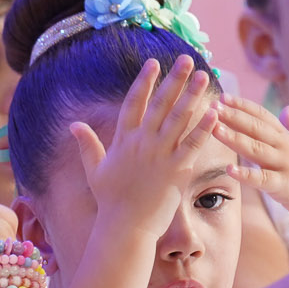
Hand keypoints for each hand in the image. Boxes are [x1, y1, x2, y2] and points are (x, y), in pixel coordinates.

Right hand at [70, 55, 220, 243]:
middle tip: (187, 59)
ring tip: (204, 75)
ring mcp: (160, 156)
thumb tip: (73, 124)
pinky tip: (214, 111)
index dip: (144, 81)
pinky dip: (204, 128)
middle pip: (160, 104)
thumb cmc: (110, 201)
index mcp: (123, 141)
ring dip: (192, 95)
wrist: (124, 228)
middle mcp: (142, 144)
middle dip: (174, 80)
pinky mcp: (176, 171)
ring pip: (178, 119)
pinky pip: (193, 145)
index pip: (134, 103)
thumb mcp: (95, 170)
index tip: (154, 62)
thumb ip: (87, 145)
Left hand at [213, 97, 288, 236]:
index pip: (263, 117)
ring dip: (235, 138)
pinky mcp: (288, 188)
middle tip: (212, 105)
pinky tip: (230, 170)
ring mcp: (288, 167)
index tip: (223, 96)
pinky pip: (264, 180)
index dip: (243, 106)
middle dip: (233, 116)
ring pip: (257, 149)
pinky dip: (247, 175)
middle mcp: (287, 149)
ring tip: (215, 129)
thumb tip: (288, 109)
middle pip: (256, 128)